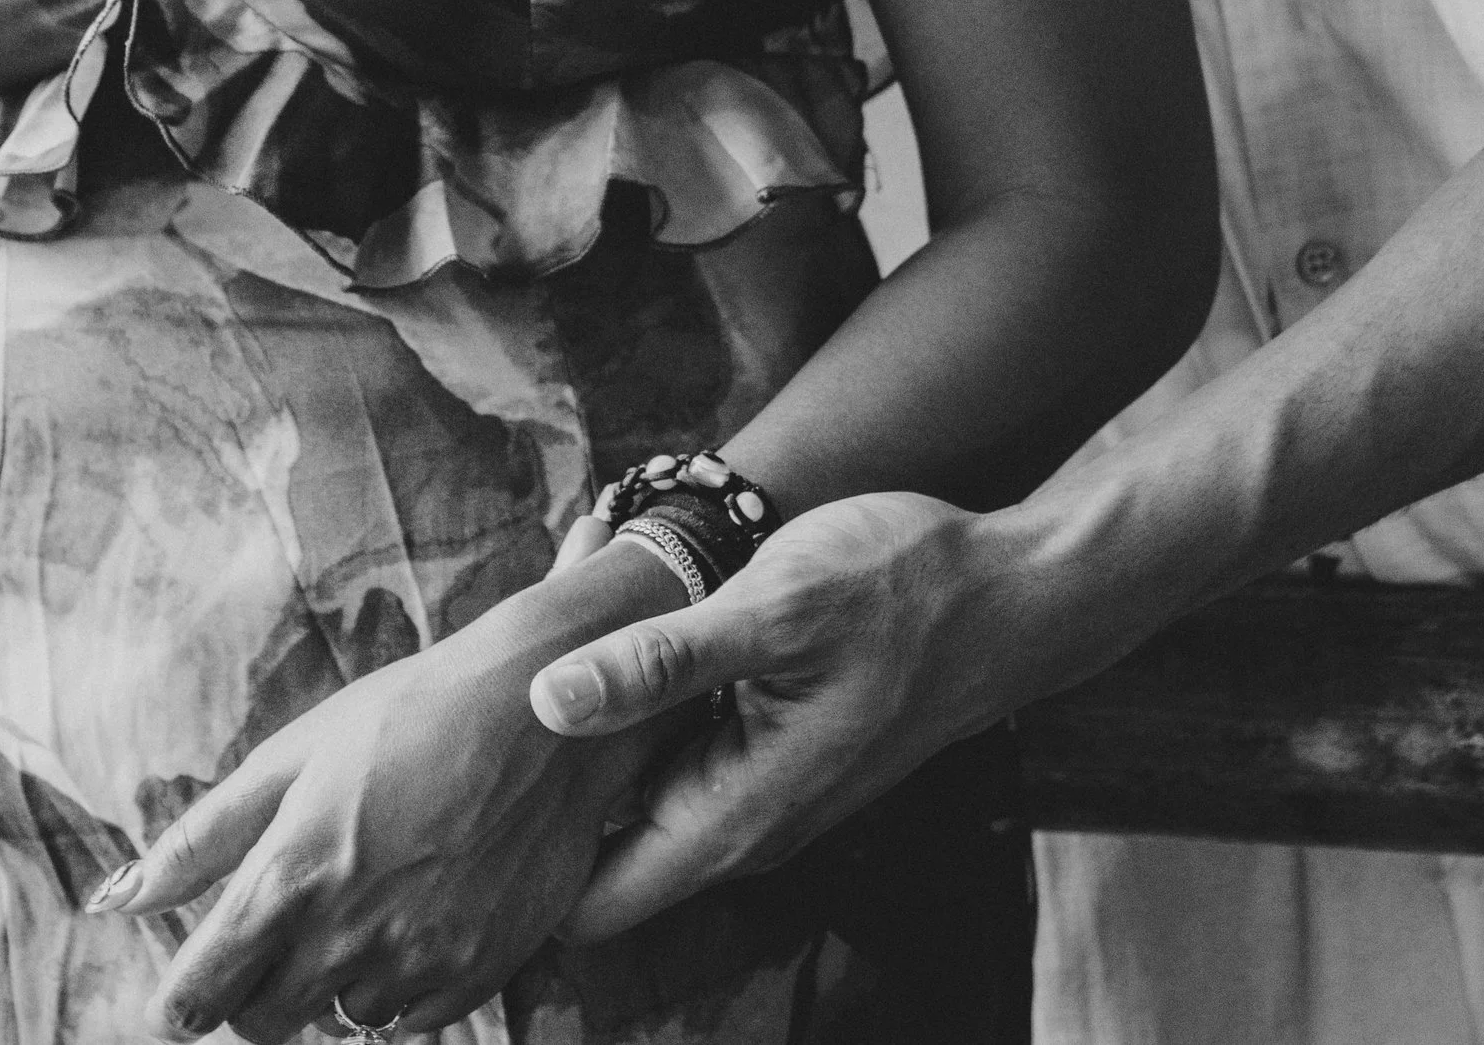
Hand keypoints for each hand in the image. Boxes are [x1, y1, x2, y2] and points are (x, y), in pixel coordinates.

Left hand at [94, 549, 684, 1040]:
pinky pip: (409, 1018)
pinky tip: (418, 906)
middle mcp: (349, 934)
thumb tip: (115, 899)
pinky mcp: (476, 976)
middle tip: (282, 921)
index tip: (182, 989)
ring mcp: (418, 963)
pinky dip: (399, 980)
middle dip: (254, 986)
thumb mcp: (295, 753)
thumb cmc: (410, 713)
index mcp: (291, 874)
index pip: (199, 994)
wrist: (548, 709)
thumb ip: (201, 838)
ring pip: (339, 1020)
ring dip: (333, 979)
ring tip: (367, 893)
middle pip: (261, 1023)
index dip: (181, 997)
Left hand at [527, 491, 1007, 939]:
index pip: (591, 905)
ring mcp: (754, 779)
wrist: (1008, 592)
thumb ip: (661, 661)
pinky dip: (634, 675)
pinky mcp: (763, 735)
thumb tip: (546, 700)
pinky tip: (612, 582)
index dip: (524, 861)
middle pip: (601, 834)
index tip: (474, 778)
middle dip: (544, 759)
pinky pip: (671, 733)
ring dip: (589, 701)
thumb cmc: (903, 593)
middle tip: (505, 646)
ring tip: (560, 579)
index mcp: (734, 814)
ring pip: (634, 774)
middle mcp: (739, 818)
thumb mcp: (772, 609)